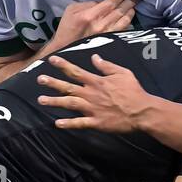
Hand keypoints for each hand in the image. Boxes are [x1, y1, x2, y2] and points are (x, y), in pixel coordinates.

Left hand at [37, 54, 153, 132]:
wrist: (142, 111)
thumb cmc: (134, 91)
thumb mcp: (123, 73)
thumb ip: (107, 66)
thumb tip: (94, 57)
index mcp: (97, 81)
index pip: (76, 72)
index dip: (63, 65)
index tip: (51, 60)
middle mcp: (91, 94)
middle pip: (68, 87)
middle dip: (53, 83)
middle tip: (40, 79)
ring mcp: (92, 109)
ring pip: (69, 104)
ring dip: (55, 102)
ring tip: (41, 100)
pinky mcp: (96, 122)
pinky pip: (80, 123)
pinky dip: (69, 124)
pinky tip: (58, 124)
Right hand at [41, 0, 136, 56]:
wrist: (64, 50)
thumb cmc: (66, 29)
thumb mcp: (71, 10)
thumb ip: (87, 4)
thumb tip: (101, 2)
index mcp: (90, 15)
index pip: (110, 3)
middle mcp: (101, 25)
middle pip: (119, 11)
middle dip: (128, 2)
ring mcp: (107, 35)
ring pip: (123, 21)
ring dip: (130, 12)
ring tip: (133, 6)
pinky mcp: (109, 42)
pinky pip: (122, 31)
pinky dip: (127, 24)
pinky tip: (129, 19)